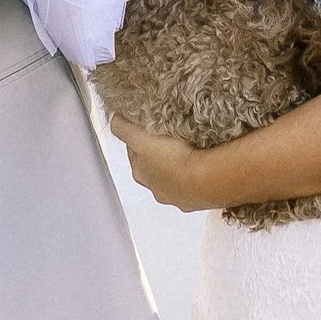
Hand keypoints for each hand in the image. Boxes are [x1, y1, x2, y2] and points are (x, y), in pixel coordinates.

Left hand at [106, 113, 222, 211]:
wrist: (206, 180)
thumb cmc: (172, 160)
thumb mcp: (141, 138)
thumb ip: (124, 129)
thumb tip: (114, 120)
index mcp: (140, 174)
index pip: (134, 153)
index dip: (139, 139)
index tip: (148, 128)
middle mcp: (157, 189)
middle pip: (154, 167)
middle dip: (159, 154)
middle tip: (170, 137)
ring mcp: (178, 196)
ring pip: (174, 176)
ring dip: (178, 166)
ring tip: (189, 150)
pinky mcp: (198, 199)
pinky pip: (194, 183)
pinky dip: (196, 175)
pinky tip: (202, 164)